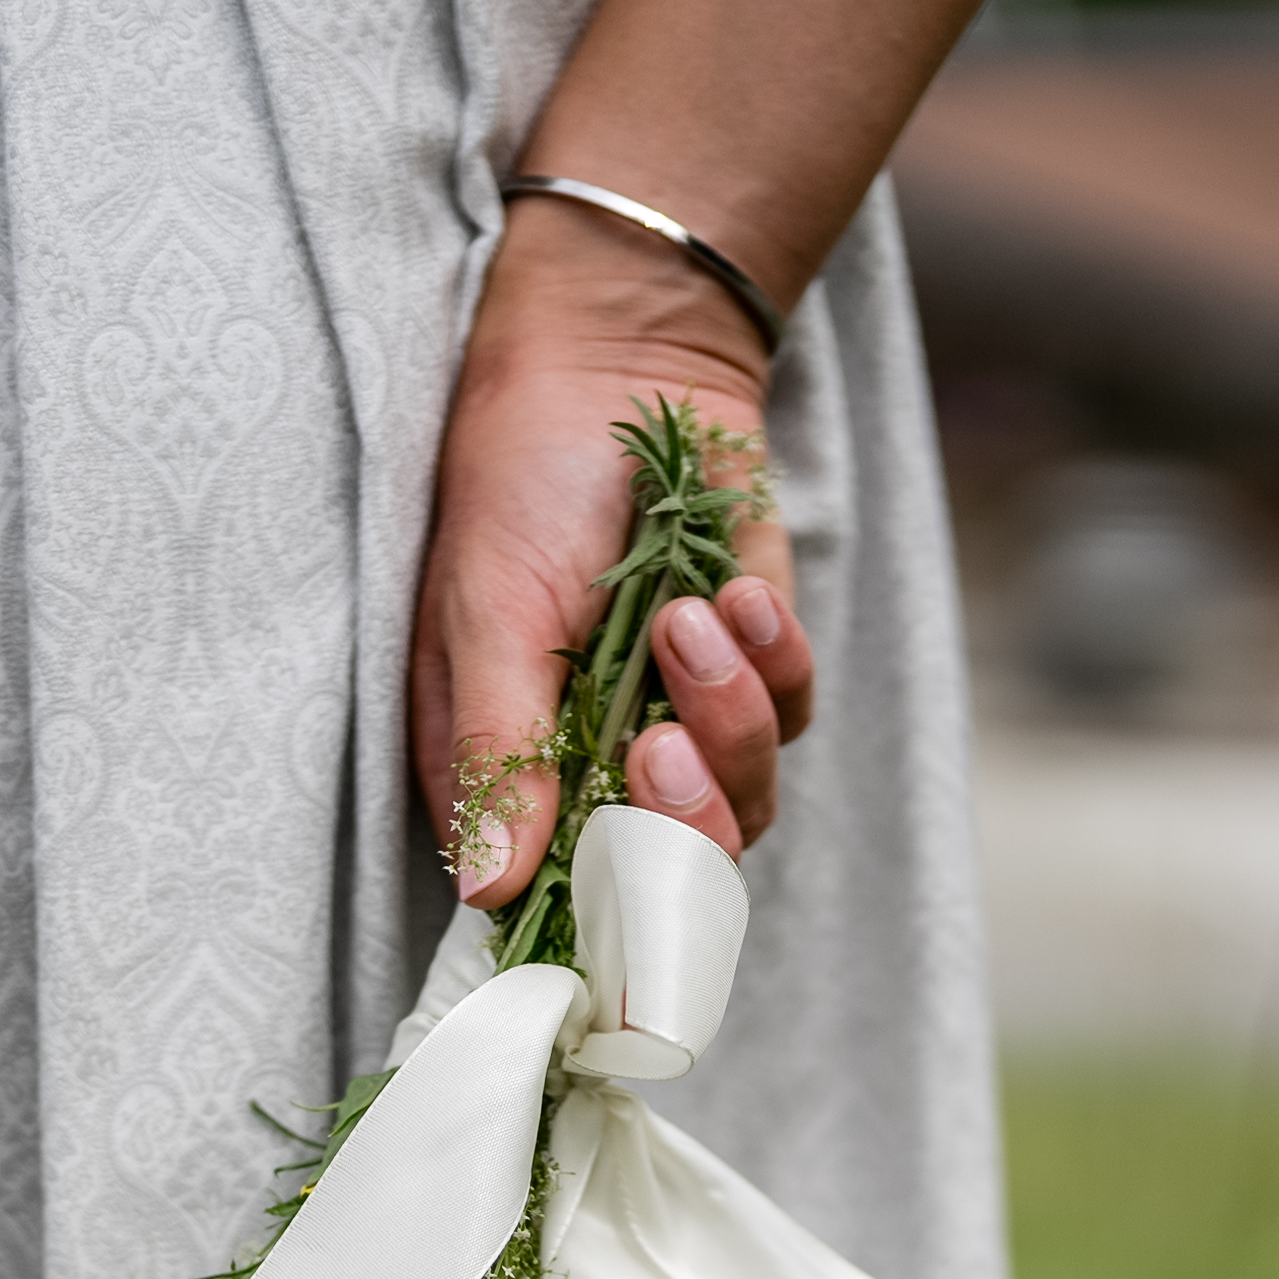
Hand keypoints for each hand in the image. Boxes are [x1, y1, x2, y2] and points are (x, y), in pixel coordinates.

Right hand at [411, 197, 818, 905]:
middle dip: (680, 822)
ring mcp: (681, 727)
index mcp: (512, 774)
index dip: (610, 913)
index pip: (564, 900)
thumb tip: (489, 893)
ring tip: (687, 618)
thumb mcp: (487, 615)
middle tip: (657, 746)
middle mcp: (595, 772)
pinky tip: (735, 592)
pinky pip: (791, 715)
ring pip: (744, 806)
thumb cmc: (520, 482)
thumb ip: (499, 753)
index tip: (626, 872)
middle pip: (671, 877)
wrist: (619, 365)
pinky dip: (774, 660)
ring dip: (726, 719)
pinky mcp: (755, 673)